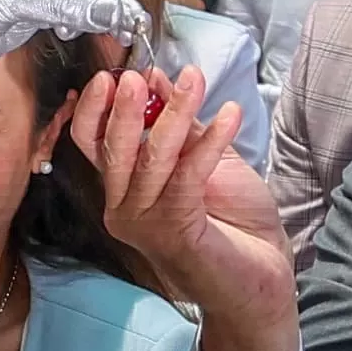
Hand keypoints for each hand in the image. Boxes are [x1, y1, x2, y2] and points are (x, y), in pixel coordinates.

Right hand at [66, 63, 287, 348]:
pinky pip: (188, 176)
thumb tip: (160, 81)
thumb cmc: (233, 222)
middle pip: (110, 149)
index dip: (95, 108)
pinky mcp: (175, 231)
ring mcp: (146, 224)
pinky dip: (210, 140)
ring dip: (174, 113)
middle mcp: (123, 209)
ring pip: (150, 158)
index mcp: (122, 190)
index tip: (113, 74)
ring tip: (195, 80)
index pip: (90, 144)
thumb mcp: (203, 159)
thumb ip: (179, 124)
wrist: (261, 276)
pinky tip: (231, 114)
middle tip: (139, 75)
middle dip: (126, 107)